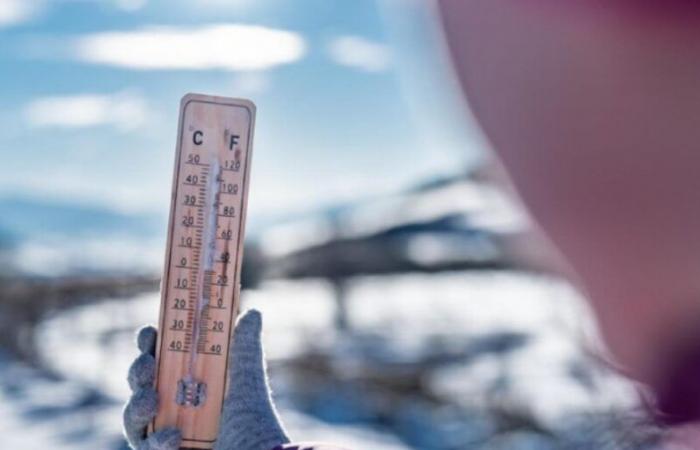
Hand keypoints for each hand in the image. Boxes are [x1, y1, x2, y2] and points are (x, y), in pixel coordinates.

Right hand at [123, 309, 289, 449]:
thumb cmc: (254, 425)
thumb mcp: (248, 382)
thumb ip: (245, 348)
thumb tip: (253, 312)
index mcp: (191, 385)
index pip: (161, 360)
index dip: (150, 345)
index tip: (150, 332)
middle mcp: (175, 408)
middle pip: (140, 384)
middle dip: (137, 370)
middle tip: (147, 364)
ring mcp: (166, 434)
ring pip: (133, 417)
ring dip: (135, 404)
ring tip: (150, 399)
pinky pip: (145, 447)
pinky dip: (156, 441)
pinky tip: (173, 437)